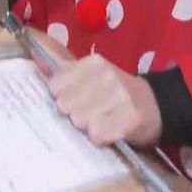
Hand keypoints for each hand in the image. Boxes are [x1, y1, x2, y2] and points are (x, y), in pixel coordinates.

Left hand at [46, 53, 161, 146]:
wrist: (156, 106)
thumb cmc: (116, 92)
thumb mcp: (92, 75)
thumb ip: (64, 69)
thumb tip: (34, 53)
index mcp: (93, 63)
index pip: (55, 86)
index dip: (63, 98)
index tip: (78, 99)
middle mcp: (106, 75)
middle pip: (65, 106)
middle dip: (75, 114)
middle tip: (92, 112)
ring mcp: (119, 96)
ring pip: (79, 122)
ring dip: (89, 127)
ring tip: (103, 121)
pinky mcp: (129, 119)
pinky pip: (97, 136)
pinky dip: (102, 138)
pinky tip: (112, 131)